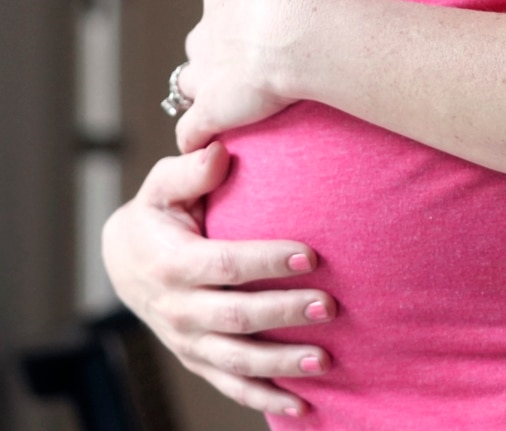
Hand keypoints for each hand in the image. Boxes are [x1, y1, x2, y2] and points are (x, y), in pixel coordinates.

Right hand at [101, 142, 337, 416]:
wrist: (124, 262)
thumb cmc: (158, 217)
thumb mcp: (163, 188)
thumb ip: (189, 170)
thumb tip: (219, 151)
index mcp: (172, 262)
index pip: (224, 265)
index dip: (266, 262)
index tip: (311, 255)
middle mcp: (177, 308)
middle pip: (235, 317)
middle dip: (284, 313)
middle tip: (330, 306)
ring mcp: (187, 340)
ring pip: (236, 360)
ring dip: (282, 363)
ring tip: (325, 359)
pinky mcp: (198, 360)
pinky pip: (231, 386)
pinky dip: (265, 398)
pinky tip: (304, 405)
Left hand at [175, 0, 342, 152]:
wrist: (293, 27)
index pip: (220, 4)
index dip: (239, 17)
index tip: (261, 26)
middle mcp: (205, 34)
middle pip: (201, 47)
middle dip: (218, 58)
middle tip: (252, 69)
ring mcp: (204, 75)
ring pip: (191, 87)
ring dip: (205, 97)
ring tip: (229, 112)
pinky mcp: (210, 111)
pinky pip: (192, 132)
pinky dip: (197, 140)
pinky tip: (210, 149)